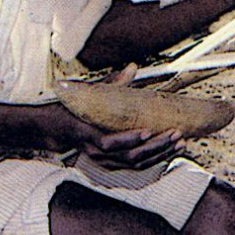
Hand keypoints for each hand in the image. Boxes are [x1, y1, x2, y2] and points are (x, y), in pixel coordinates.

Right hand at [46, 64, 185, 168]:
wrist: (55, 130)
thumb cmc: (70, 109)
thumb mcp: (87, 95)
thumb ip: (111, 83)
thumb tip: (132, 67)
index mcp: (86, 133)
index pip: (108, 142)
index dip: (129, 138)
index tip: (148, 129)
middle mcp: (94, 152)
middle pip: (128, 156)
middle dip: (155, 146)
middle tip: (175, 133)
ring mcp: (103, 161)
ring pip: (135, 164)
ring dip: (159, 154)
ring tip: (179, 142)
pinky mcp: (111, 165)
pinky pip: (136, 166)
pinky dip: (154, 159)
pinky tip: (170, 150)